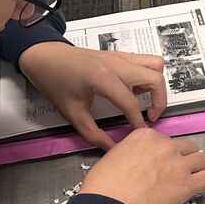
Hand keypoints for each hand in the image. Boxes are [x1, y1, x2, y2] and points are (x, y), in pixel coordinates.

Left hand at [18, 43, 167, 149]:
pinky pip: (145, 61)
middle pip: (156, 78)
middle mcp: (117, 63)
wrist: (44, 57)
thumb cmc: (55, 83)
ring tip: (143, 99)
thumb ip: (93, 134)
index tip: (138, 134)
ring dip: (156, 84)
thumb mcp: (71, 112)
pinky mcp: (120, 54)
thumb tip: (112, 148)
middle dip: (159, 101)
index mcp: (103, 77)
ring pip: (156, 64)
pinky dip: (148, 75)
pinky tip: (134, 89)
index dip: (138, 122)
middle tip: (150, 116)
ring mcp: (120, 56)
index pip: (131, 102)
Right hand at [80, 129, 204, 203]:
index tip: (158, 164)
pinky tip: (193, 187)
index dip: (163, 153)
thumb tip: (137, 159)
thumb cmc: (105, 183)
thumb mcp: (115, 154)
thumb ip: (133, 151)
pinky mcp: (187, 184)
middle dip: (183, 157)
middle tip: (174, 171)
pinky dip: (202, 181)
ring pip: (202, 159)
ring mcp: (179, 164)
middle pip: (187, 147)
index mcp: (147, 136)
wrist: (111, 203)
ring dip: (196, 167)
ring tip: (188, 178)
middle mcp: (166, 146)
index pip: (166, 140)